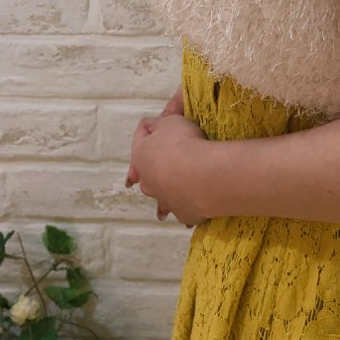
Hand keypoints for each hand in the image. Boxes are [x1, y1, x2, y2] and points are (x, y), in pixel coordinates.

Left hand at [126, 109, 209, 227]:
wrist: (200, 175)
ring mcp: (165, 200)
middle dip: (150, 176)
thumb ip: (160, 122)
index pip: (139, 139)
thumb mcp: (170, 121)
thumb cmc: (182, 143)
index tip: (146, 133)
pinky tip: (189, 218)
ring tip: (162, 213)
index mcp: (141, 156)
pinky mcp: (183, 213)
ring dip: (162, 204)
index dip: (144, 132)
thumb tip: (152, 124)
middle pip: (146, 177)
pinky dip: (185, 210)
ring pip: (161, 201)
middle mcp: (148, 181)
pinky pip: (183, 211)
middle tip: (150, 179)